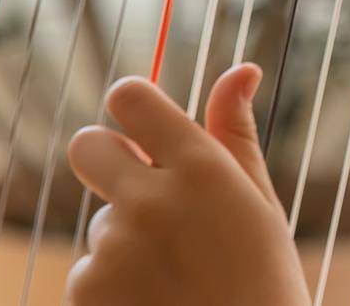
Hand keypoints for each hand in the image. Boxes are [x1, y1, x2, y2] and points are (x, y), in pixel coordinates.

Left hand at [65, 65, 309, 305]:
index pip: (130, 98)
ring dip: (126, 245)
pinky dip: (113, 290)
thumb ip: (234, 134)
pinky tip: (156, 305)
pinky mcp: (87, 293)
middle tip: (141, 194)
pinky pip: (88, 273)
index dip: (132, 109)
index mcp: (199, 167)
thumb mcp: (257, 204)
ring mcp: (113, 249)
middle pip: (86, 145)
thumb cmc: (263, 283)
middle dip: (105, 161)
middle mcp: (150, 199)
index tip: (144, 132)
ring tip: (177, 283)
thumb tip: (240, 67)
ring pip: (101, 224)